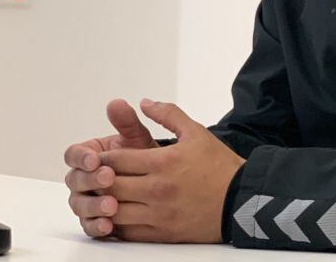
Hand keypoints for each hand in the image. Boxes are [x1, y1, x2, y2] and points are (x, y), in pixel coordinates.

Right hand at [63, 98, 158, 237]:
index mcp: (90, 155)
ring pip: (80, 205)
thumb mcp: (138, 139)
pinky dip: (97, 226)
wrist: (162, 183)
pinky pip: (89, 226)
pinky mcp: (96, 219)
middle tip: (108, 179)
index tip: (95, 159)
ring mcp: (88, 200)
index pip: (74, 154)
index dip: (81, 157)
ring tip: (112, 205)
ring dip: (93, 206)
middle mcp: (84, 178)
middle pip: (74, 180)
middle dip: (90, 180)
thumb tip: (116, 103)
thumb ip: (127, 122)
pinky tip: (108, 225)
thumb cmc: (146, 158)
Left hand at [99, 98, 245, 242]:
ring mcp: (159, 215)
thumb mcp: (195, 132)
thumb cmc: (218, 166)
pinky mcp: (162, 233)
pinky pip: (128, 232)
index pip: (116, 160)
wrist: (240, 199)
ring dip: (105, 203)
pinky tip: (117, 214)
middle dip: (98, 180)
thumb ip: (168, 114)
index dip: (102, 158)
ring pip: (115, 211)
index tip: (98, 158)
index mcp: (163, 163)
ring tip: (103, 195)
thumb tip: (145, 103)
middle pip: (110, 186)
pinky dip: (117, 223)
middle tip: (95, 176)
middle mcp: (157, 190)